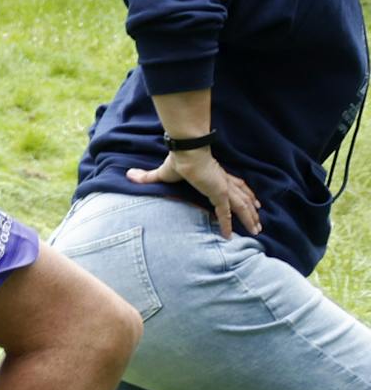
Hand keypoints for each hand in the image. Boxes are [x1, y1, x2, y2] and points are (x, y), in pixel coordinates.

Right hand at [129, 143, 260, 237]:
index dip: (244, 194)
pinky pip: (226, 213)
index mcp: (216, 176)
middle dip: (252, 210)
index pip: (235, 186)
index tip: (253, 202)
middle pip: (243, 197)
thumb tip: (129, 175)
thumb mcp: (162, 173)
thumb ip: (148, 177)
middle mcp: (224, 182)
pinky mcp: (219, 193)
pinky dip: (229, 224)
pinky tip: (230, 235)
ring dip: (250, 218)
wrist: (186, 153)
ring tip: (257, 229)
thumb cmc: (178, 160)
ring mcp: (223, 188)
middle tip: (259, 222)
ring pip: (242, 206)